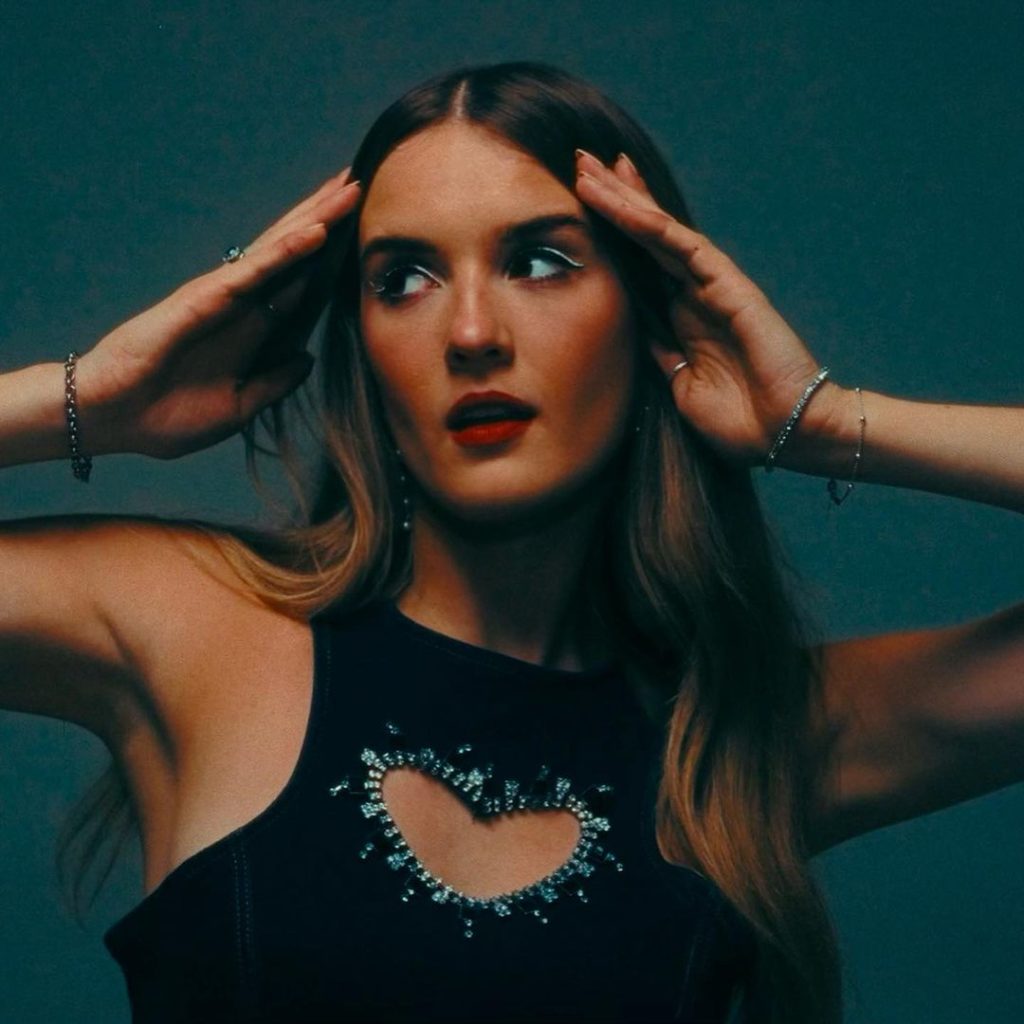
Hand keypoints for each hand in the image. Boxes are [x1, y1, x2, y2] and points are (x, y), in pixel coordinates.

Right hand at [76, 168, 360, 458]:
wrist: (116, 420)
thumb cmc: (168, 416)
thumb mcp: (239, 406)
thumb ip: (275, 382)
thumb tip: (309, 359)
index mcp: (252, 331)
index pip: (301, 287)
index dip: (331, 261)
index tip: (365, 235)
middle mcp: (242, 306)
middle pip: (295, 253)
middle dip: (328, 219)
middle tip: (362, 183)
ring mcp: (224, 297)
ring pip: (279, 249)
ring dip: (315, 219)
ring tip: (348, 188)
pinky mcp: (204, 299)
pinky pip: (253, 270)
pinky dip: (285, 251)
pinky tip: (315, 232)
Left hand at [574, 149, 840, 465]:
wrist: (786, 435)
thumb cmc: (739, 421)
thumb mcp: (679, 389)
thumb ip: (659, 356)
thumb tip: (631, 334)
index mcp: (680, 318)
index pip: (637, 264)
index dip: (610, 234)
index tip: (576, 205)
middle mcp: (692, 293)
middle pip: (644, 235)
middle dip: (612, 198)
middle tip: (578, 161)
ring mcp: (711, 285)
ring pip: (657, 230)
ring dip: (622, 198)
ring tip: (588, 166)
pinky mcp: (728, 284)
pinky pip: (682, 246)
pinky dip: (649, 223)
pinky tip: (621, 200)